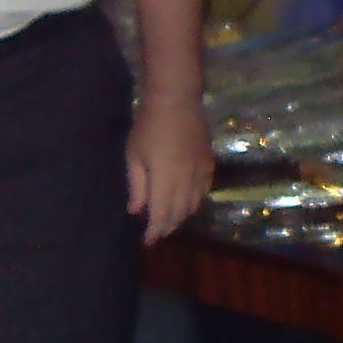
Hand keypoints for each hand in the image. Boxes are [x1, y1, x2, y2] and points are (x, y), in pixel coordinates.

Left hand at [126, 93, 214, 244]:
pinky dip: (195, 200)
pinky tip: (187, 201)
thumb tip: (136, 211)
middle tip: (156, 233)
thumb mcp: (134, 156)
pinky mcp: (208, 163)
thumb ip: (137, 186)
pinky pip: (204, 190)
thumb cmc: (148, 127)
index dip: (155, 231)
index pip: (162, 214)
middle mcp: (187, 180)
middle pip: (179, 213)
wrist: (176, 102)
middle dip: (167, 226)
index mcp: (166, 179)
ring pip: (194, 204)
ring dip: (182, 216)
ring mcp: (201, 171)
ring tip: (170, 220)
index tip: (147, 241)